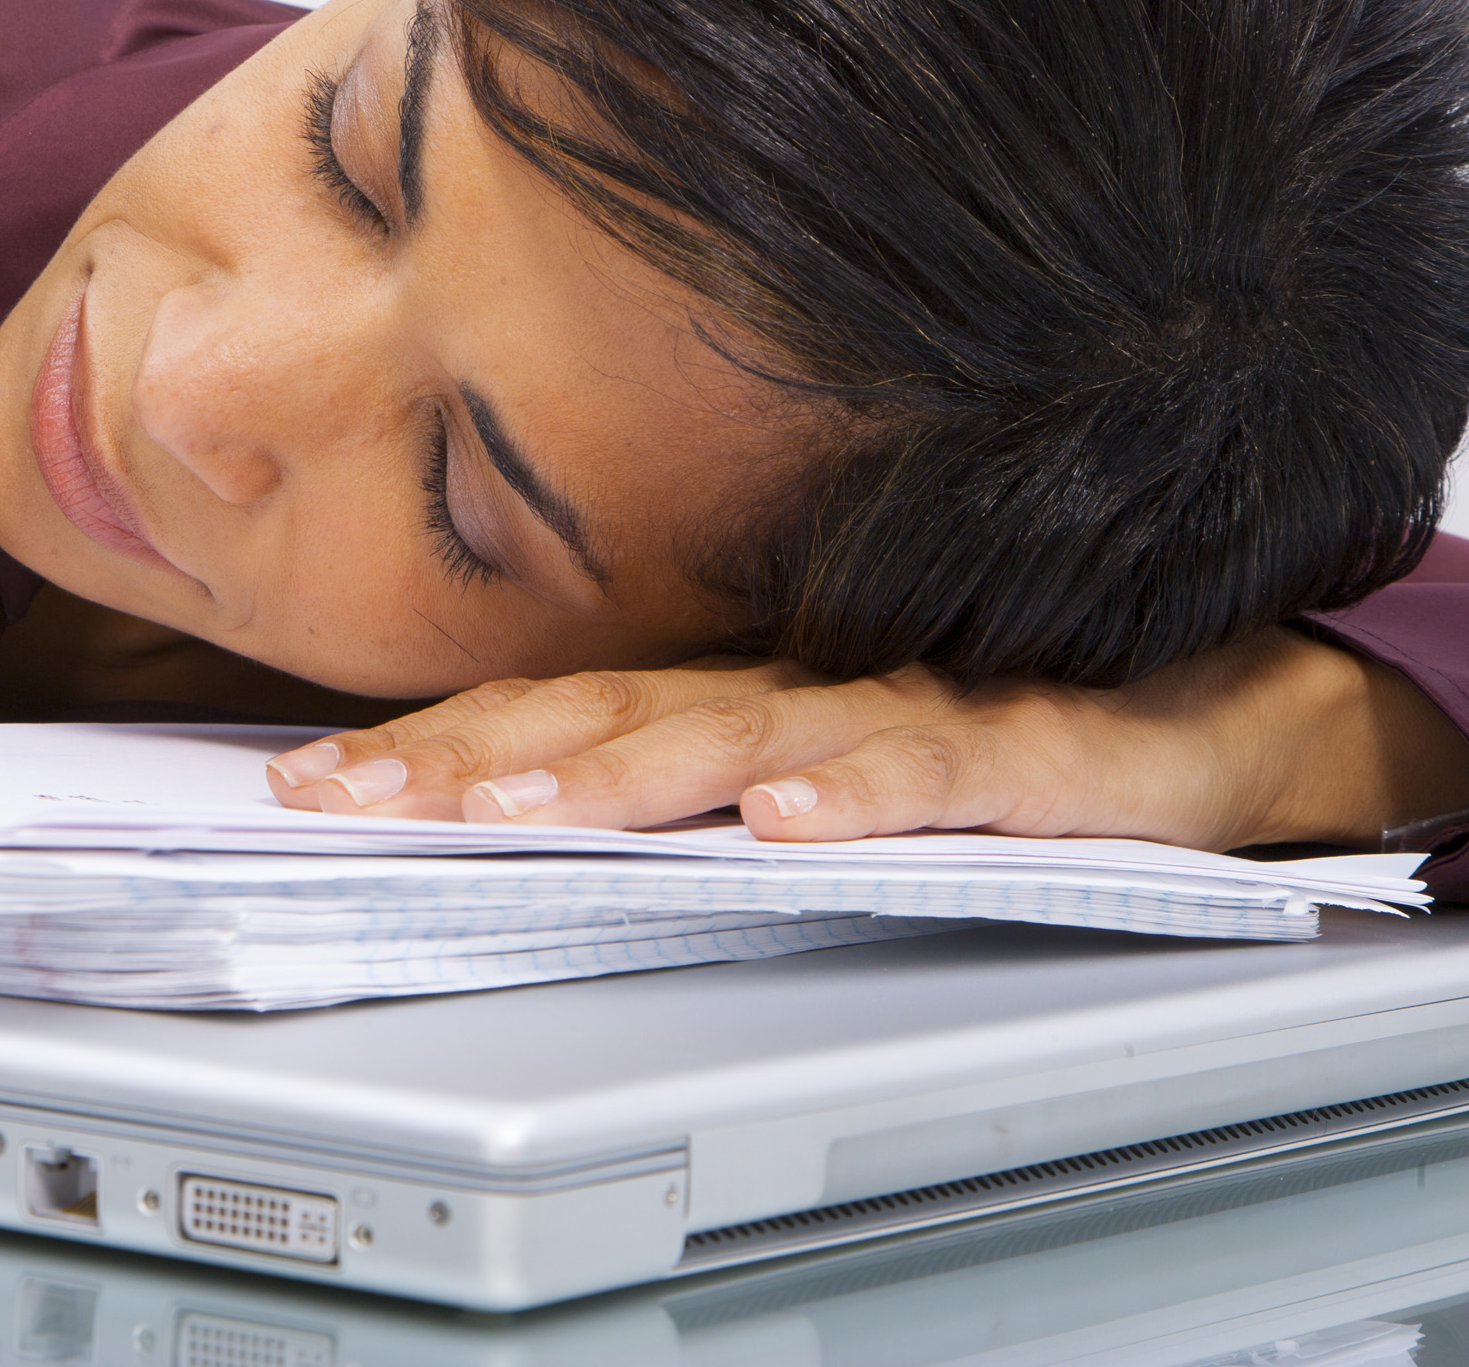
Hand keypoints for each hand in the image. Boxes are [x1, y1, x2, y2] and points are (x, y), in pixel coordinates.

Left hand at [262, 625, 1468, 850]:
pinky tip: (790, 821)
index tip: (301, 786)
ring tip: (522, 807)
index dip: (422, 747)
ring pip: (744, 733)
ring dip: (623, 771)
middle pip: (604, 719)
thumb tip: (498, 818)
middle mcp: (790, 688)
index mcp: (721, 693)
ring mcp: (902, 709)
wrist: (1208, 704)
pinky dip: (858, 793)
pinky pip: (934, 770)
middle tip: (354, 798)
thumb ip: (669, 782)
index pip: (544, 715)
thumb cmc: (978, 734)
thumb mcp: (795, 766)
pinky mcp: (1029, 746)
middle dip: (469, 761)